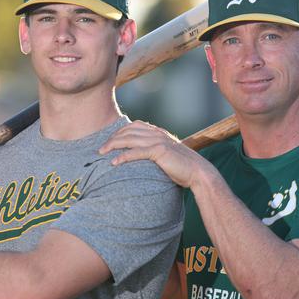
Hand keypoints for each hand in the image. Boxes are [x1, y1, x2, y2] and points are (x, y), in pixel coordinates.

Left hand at [99, 120, 216, 188]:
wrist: (198, 172)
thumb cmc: (181, 167)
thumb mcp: (166, 154)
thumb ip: (154, 150)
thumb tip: (140, 155)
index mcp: (158, 132)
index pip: (133, 126)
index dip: (118, 132)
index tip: (108, 141)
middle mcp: (157, 133)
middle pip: (128, 131)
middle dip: (112, 139)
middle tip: (100, 150)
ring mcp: (158, 141)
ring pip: (129, 139)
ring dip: (113, 146)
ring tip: (102, 153)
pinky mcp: (159, 152)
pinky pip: (136, 152)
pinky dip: (123, 156)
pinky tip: (114, 162)